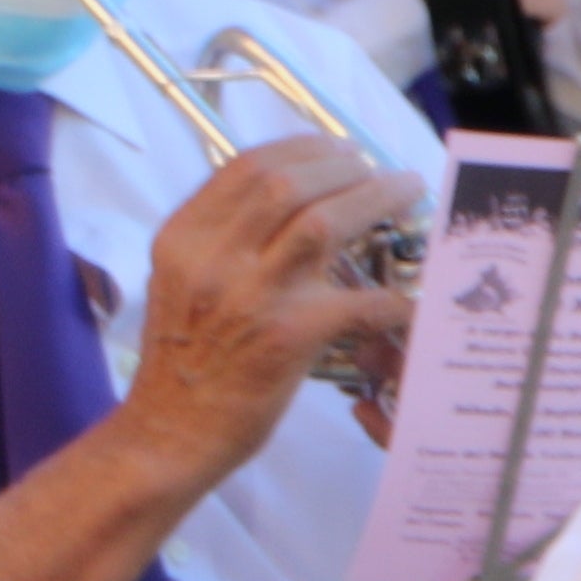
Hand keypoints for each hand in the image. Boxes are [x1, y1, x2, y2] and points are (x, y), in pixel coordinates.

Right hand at [107, 140, 416, 491]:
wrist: (169, 431)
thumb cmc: (186, 360)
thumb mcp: (183, 281)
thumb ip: (224, 239)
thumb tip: (294, 199)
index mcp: (182, 238)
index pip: (247, 167)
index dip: (304, 148)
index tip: (339, 149)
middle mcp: (211, 258)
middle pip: (289, 183)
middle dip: (345, 167)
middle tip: (379, 171)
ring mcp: (250, 295)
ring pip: (323, 222)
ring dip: (375, 200)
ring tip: (404, 195)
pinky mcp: (288, 336)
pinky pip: (361, 302)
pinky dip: (395, 298)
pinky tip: (411, 299)